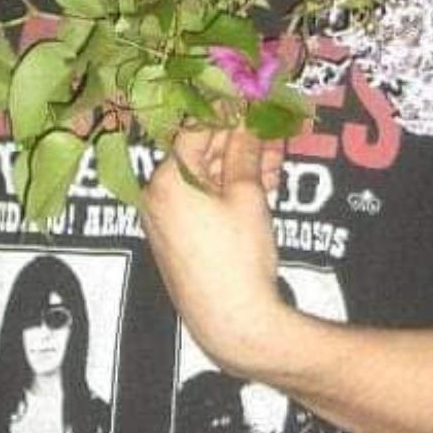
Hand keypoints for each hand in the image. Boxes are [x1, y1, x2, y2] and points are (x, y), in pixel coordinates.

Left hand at [142, 125, 290, 374]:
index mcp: (166, 181)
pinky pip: (200, 205)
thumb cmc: (239, 256)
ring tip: (276, 166)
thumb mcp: (247, 197)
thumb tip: (246, 124)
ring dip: (238, 170)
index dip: (228, 118)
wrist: (231, 321)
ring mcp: (164, 222)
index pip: (195, 132)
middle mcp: (156, 199)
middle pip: (198, 157)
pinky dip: (226, 194)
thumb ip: (244, 154)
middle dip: (238, 145)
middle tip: (274, 138)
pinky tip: (261, 189)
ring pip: (203, 182)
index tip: (255, 111)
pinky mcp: (176, 242)